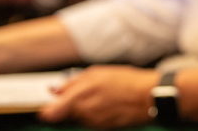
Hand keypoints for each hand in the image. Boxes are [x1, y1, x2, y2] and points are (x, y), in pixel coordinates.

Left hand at [38, 65, 159, 128]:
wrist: (149, 98)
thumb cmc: (126, 81)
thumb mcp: (98, 73)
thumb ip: (72, 83)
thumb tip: (54, 90)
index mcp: (79, 95)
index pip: (51, 113)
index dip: (48, 111)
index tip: (48, 107)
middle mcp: (83, 112)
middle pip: (66, 113)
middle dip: (71, 104)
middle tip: (88, 91)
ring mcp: (93, 122)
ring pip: (79, 116)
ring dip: (85, 107)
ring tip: (103, 95)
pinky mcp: (103, 127)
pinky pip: (92, 120)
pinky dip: (96, 112)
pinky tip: (109, 103)